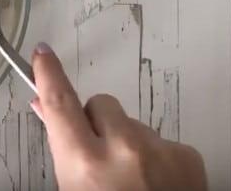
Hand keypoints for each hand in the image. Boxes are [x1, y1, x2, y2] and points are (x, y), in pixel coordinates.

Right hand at [31, 42, 206, 190]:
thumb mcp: (72, 189)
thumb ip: (62, 148)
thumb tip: (45, 109)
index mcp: (85, 163)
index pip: (60, 103)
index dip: (48, 74)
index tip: (43, 53)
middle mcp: (123, 150)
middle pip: (101, 104)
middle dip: (95, 120)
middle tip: (96, 154)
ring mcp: (160, 150)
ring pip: (132, 122)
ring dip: (126, 141)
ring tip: (130, 180)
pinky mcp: (187, 155)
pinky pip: (160, 139)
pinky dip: (154, 155)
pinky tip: (154, 183)